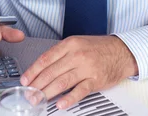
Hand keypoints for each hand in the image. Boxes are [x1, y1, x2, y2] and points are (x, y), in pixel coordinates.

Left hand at [21, 36, 137, 109]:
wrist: (122, 51)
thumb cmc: (98, 48)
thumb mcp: (76, 43)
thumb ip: (60, 54)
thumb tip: (42, 68)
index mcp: (69, 44)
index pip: (46, 59)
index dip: (33, 71)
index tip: (25, 80)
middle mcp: (76, 55)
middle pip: (51, 72)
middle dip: (37, 84)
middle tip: (29, 93)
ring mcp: (86, 68)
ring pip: (62, 82)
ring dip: (48, 92)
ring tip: (39, 99)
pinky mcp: (96, 80)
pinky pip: (80, 91)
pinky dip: (69, 98)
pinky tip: (60, 103)